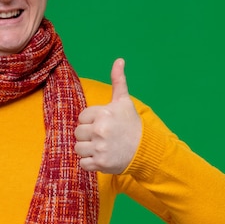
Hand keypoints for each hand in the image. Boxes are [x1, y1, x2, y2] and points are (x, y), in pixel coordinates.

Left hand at [75, 58, 141, 173]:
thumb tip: (119, 60)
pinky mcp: (100, 163)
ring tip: (101, 147)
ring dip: (87, 150)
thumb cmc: (131, 124)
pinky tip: (101, 157)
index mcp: (103, 113)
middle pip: (77, 133)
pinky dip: (90, 163)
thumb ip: (118, 81)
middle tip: (102, 137)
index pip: (81, 118)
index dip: (90, 122)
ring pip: (78, 148)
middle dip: (88, 136)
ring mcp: (100, 148)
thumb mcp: (124, 102)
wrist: (146, 150)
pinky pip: (82, 164)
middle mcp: (100, 130)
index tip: (103, 124)